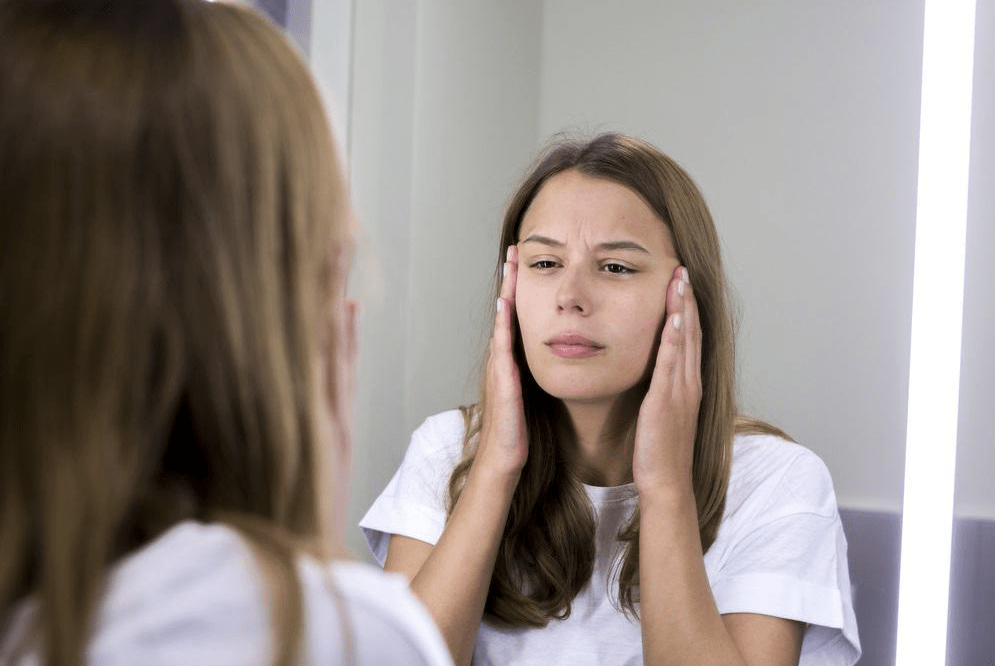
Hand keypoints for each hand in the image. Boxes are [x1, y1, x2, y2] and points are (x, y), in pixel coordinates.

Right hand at [474, 245, 527, 481]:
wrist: (504, 463)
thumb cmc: (521, 434)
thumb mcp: (531, 397)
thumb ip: (537, 377)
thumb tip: (557, 359)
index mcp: (513, 363)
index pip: (517, 319)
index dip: (521, 290)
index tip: (527, 262)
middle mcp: (503, 361)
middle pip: (507, 312)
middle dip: (510, 281)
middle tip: (515, 249)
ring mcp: (500, 370)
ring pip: (503, 323)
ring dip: (506, 293)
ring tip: (510, 266)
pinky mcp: (502, 382)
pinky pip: (502, 346)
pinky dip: (503, 324)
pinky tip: (506, 305)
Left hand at [632, 266, 701, 497]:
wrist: (666, 483)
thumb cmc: (659, 451)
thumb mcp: (660, 413)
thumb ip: (659, 391)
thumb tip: (651, 374)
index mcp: (686, 385)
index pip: (689, 338)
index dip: (686, 309)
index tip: (681, 282)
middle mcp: (689, 383)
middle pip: (692, 332)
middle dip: (687, 299)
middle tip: (683, 269)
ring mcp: (681, 391)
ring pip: (686, 341)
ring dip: (684, 308)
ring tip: (680, 280)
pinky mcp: (668, 401)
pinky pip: (672, 363)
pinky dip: (676, 338)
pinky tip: (675, 317)